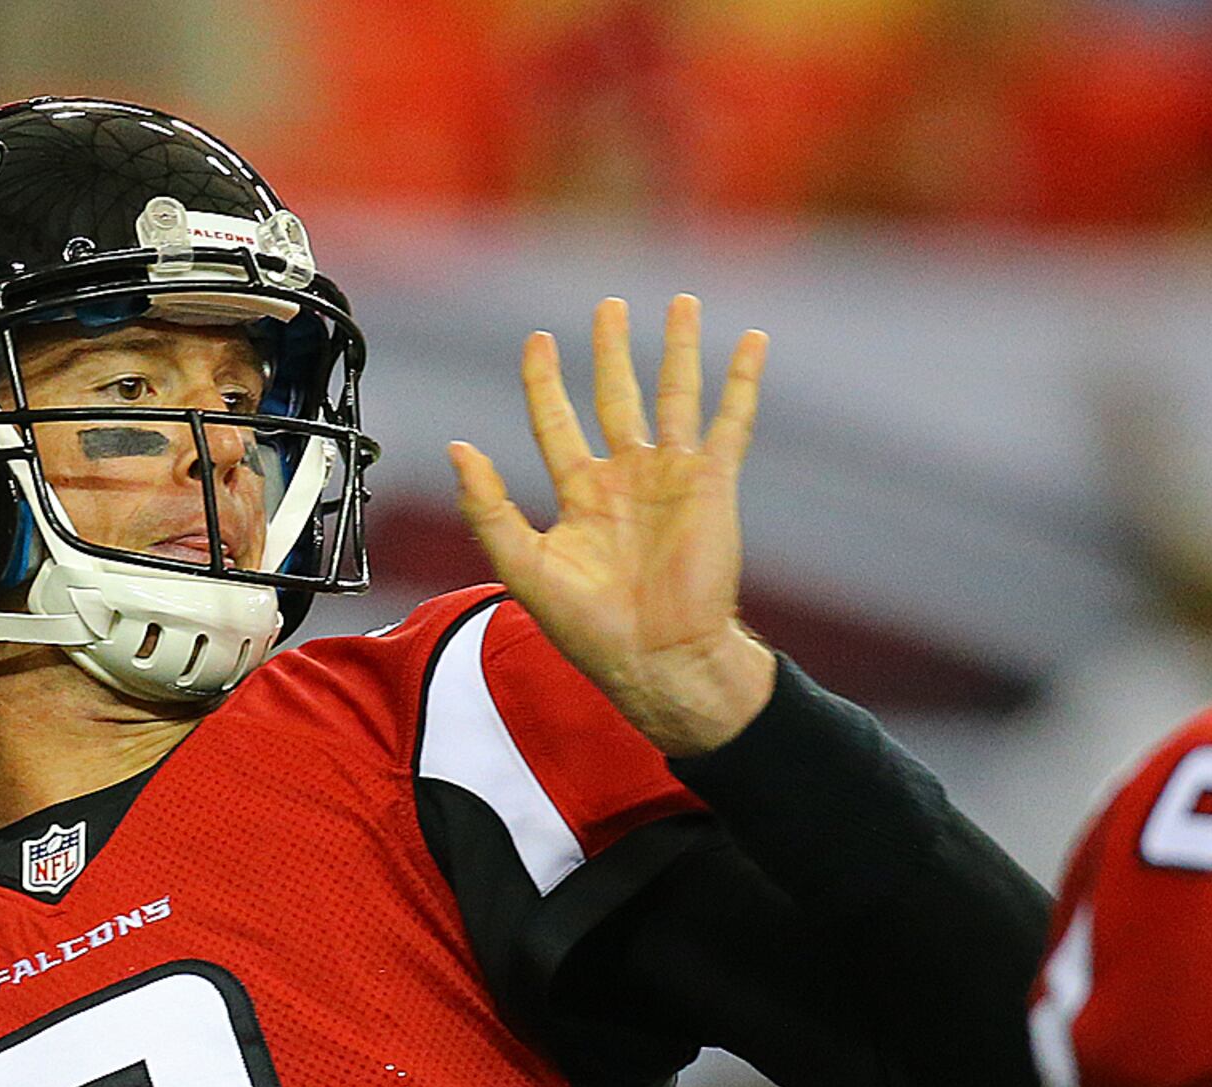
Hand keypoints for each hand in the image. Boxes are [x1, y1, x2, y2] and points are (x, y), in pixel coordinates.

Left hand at [454, 295, 776, 755]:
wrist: (658, 659)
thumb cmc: (590, 628)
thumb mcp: (523, 566)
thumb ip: (488, 507)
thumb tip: (459, 448)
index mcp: (581, 496)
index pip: (555, 421)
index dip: (544, 381)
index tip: (537, 341)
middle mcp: (626, 480)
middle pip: (615, 396)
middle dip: (611, 351)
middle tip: (608, 307)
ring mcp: (672, 478)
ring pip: (674, 396)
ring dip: (678, 349)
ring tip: (681, 303)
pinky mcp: (713, 484)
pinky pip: (731, 421)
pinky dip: (743, 380)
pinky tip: (752, 342)